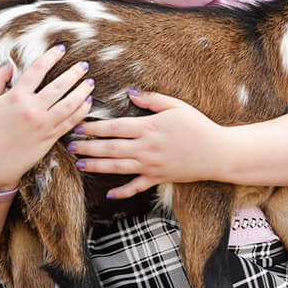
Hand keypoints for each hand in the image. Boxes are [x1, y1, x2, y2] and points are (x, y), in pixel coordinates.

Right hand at [0, 45, 93, 187]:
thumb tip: (10, 63)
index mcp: (16, 97)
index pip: (37, 70)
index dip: (51, 57)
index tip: (61, 49)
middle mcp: (33, 109)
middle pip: (59, 86)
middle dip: (74, 73)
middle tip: (84, 65)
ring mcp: (44, 124)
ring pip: (70, 103)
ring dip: (83, 91)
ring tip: (90, 81)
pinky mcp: (51, 137)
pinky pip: (71, 121)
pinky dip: (82, 110)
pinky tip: (87, 102)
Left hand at [73, 90, 222, 198]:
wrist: (218, 152)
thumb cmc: (198, 126)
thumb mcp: (176, 106)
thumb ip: (152, 99)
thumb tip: (130, 93)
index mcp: (148, 128)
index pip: (114, 127)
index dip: (94, 128)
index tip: (78, 126)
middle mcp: (146, 148)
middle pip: (110, 148)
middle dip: (87, 147)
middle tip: (69, 146)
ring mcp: (151, 166)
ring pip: (117, 167)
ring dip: (96, 166)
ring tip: (80, 164)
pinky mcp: (158, 178)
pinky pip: (136, 187)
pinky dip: (122, 192)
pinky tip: (108, 194)